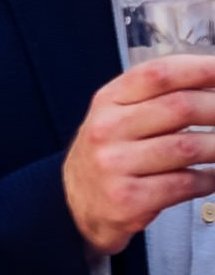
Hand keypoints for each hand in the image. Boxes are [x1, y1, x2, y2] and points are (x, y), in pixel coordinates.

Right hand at [63, 54, 214, 255]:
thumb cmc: (111, 154)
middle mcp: (107, 129)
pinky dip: (211, 179)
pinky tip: (212, 176)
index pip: (160, 73)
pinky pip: (187, 183)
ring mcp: (115, 165)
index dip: (203, 69)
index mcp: (108, 100)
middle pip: (181, 107)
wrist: (74, 205)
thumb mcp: (119, 116)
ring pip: (190, 147)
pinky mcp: (128, 198)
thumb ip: (160, 98)